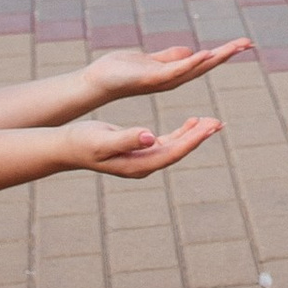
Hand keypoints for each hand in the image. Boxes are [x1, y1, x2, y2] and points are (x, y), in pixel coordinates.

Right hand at [61, 115, 225, 176]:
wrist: (68, 147)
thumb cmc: (83, 141)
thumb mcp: (104, 139)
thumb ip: (127, 138)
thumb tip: (151, 136)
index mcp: (138, 165)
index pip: (172, 152)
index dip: (192, 139)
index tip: (208, 126)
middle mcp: (144, 165)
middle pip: (179, 151)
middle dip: (200, 137)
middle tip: (219, 123)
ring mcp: (144, 160)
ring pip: (177, 146)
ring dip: (194, 134)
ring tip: (212, 121)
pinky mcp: (141, 151)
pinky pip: (168, 143)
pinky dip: (182, 132)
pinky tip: (192, 122)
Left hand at [80, 40, 252, 100]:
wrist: (98, 82)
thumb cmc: (120, 71)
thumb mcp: (150, 60)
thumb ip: (169, 57)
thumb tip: (189, 51)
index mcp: (173, 73)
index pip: (204, 62)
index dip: (224, 53)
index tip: (243, 43)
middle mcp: (173, 79)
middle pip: (206, 65)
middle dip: (228, 54)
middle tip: (249, 43)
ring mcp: (164, 79)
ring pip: (196, 67)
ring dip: (216, 57)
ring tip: (235, 46)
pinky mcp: (152, 77)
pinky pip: (176, 69)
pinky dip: (192, 62)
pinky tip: (206, 53)